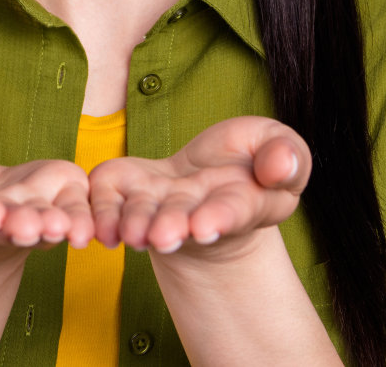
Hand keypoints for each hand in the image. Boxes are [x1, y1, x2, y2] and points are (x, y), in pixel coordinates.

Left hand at [87, 115, 309, 261]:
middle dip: (171, 226)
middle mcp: (195, 211)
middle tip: (161, 236)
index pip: (232, 211)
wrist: (213, 177)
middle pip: (182, 219)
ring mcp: (158, 202)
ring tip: (132, 234)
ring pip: (144, 214)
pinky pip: (110, 197)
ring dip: (137, 223)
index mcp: (240, 203)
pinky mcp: (127, 186)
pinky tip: (98, 227)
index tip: (204, 228)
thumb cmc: (254, 162)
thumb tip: (280, 165)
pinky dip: (102, 211)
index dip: (219, 218)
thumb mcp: (281, 149)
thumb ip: (287, 156)